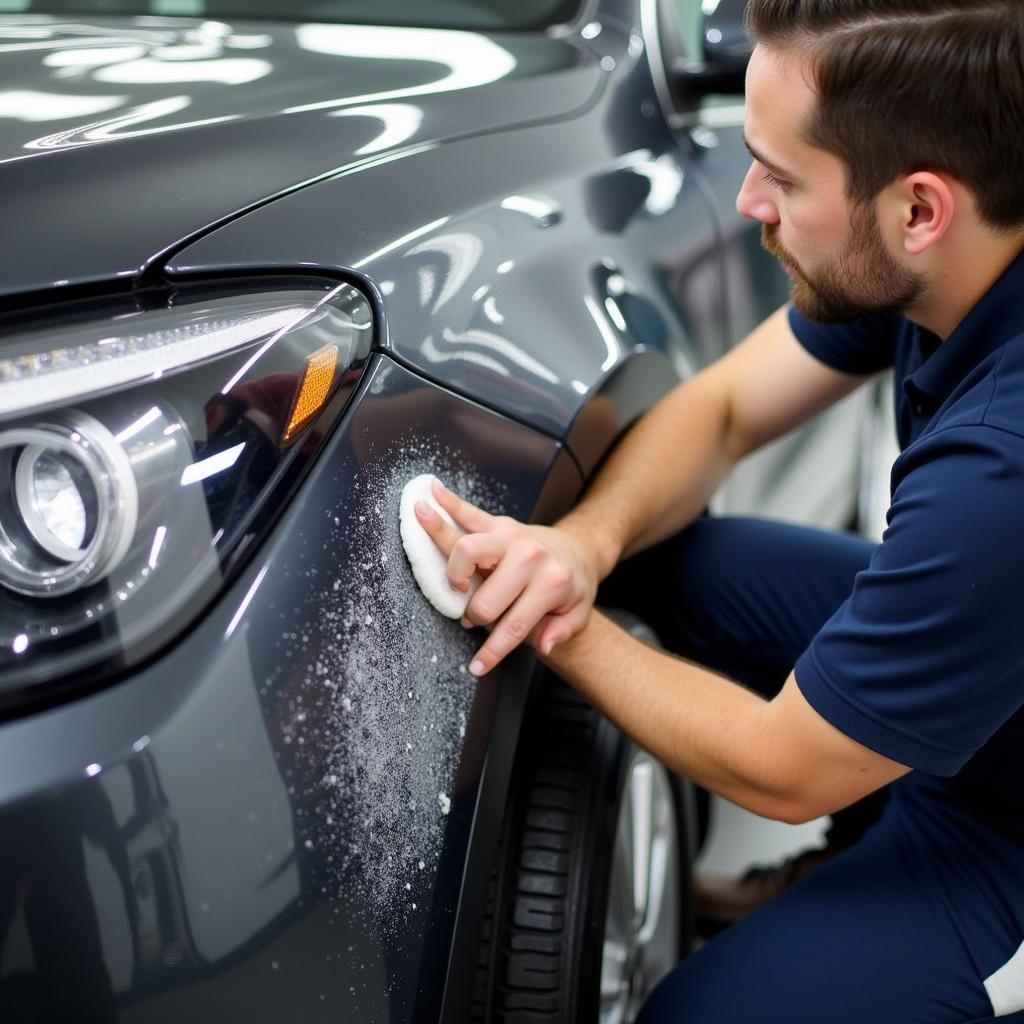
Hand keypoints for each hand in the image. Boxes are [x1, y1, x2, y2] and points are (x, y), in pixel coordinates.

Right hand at [414, 479, 600, 675]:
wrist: (579, 549)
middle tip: (477, 618)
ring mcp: (512, 536)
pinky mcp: (499, 523)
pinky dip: (448, 503)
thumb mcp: (578, 613)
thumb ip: (562, 631)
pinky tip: (429, 495)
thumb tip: (544, 645)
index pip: (512, 625)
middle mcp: (530, 556)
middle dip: (477, 617)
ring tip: (457, 585)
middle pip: (484, 598)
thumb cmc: (573, 585)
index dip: (492, 651)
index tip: (477, 667)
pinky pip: (469, 512)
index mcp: (551, 583)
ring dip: (455, 572)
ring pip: (467, 549)